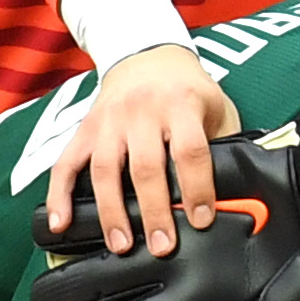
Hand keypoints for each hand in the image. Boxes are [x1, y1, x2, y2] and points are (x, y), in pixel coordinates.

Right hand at [46, 42, 238, 257]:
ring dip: (111, 212)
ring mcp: (108, 121)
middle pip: (145, 167)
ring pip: (105, 170)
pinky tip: (60, 223)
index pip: (190, 151)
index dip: (197, 188)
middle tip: (163, 246)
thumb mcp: (216, 107)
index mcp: (181, 105)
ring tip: (121, 245)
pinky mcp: (83, 130)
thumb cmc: (188, 90)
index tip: (201, 219)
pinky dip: (59, 195)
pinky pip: (66, 164)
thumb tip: (239, 191)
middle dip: (154, 211)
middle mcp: (141, 112)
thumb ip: (223, 144)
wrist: (146, 55)